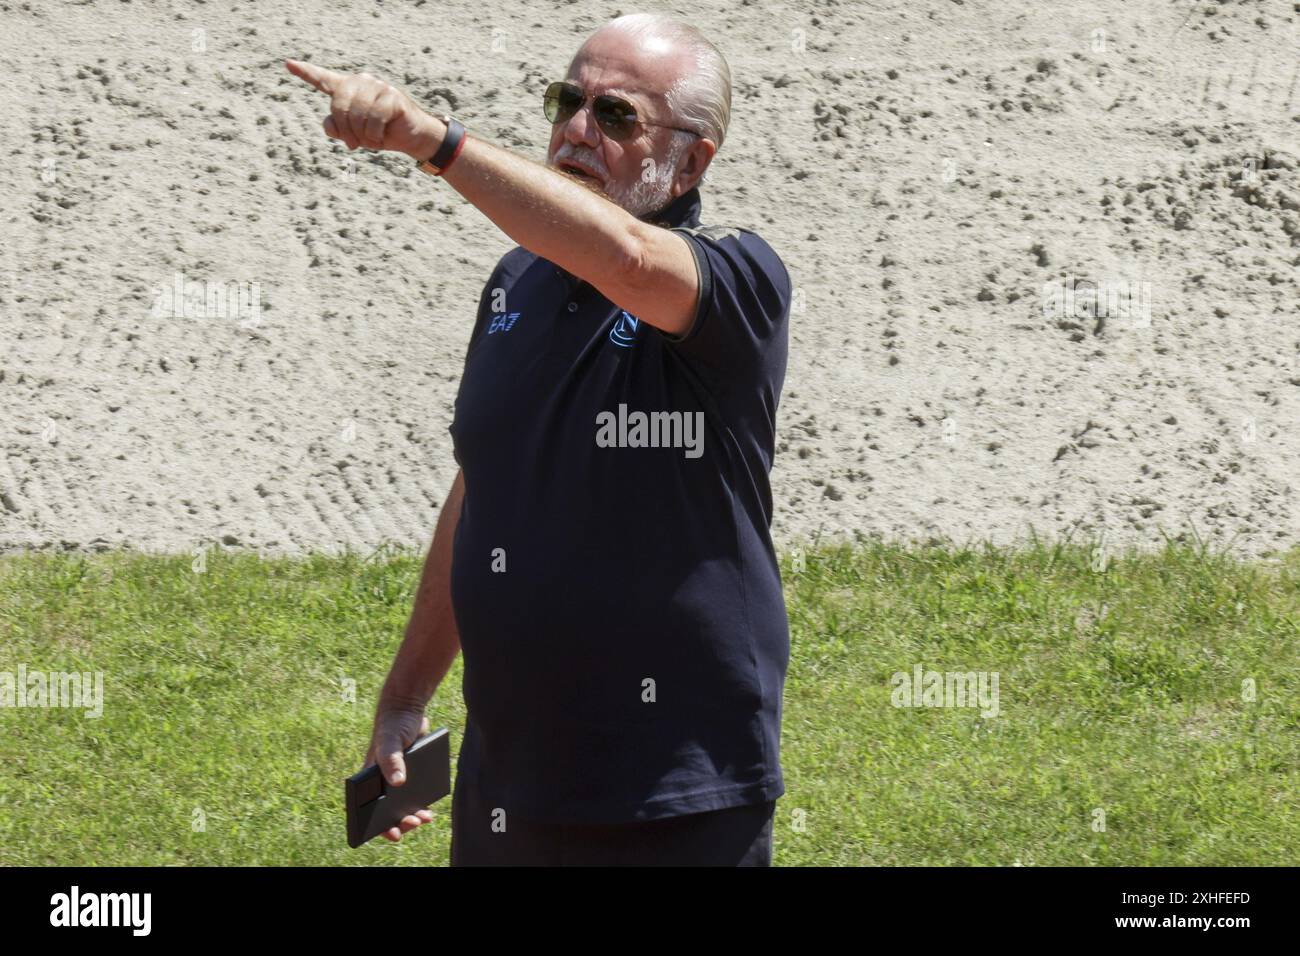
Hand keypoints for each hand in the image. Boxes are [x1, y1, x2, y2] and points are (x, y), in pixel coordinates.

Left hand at [285, 59, 441, 159]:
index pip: (323, 80)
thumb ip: (336, 129)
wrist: (411, 138)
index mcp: (348, 89)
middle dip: (345, 130)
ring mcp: (377, 86)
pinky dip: (376, 134)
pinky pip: (374, 119)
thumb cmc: (380, 134)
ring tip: (372, 140)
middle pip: (338, 105)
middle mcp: (360, 82)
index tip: (288, 64)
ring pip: (357, 114)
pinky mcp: (391, 95)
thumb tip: (331, 124)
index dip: (305, 73)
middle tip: (353, 145)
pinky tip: (382, 137)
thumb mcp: (354, 135)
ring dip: (363, 135)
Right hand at [363, 704, 434, 841]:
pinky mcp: (411, 775)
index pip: (368, 809)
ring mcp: (396, 780)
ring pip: (402, 806)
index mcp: (368, 779)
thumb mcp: (390, 741)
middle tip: (415, 822)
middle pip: (387, 812)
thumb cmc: (392, 725)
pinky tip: (431, 809)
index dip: (379, 825)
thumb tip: (398, 783)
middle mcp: (381, 783)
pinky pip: (415, 796)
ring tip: (426, 818)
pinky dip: (421, 804)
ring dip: (413, 816)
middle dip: (401, 822)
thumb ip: (391, 760)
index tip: (393, 833)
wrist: (408, 711)